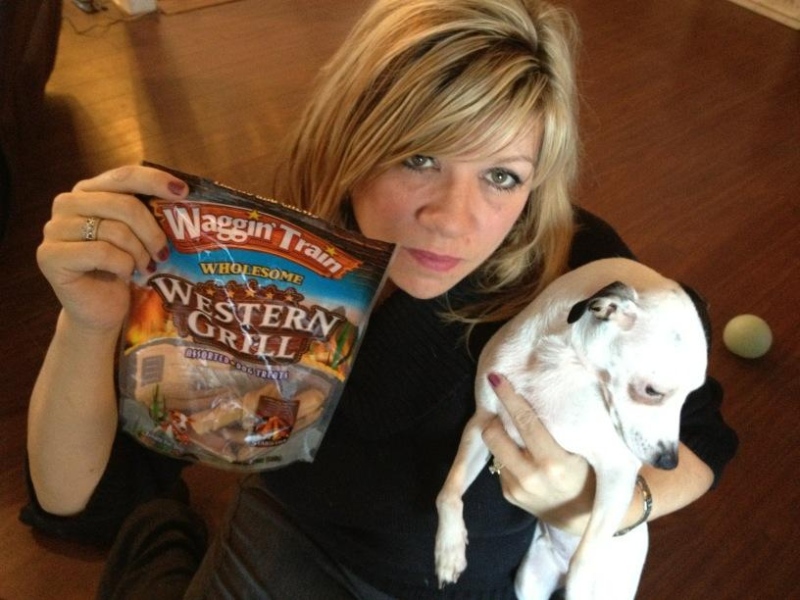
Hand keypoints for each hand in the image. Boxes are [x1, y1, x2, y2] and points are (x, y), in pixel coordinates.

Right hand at [37, 165, 187, 332]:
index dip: (154, 180)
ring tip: (145, 266)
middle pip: (124, 205)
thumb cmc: (121, 269)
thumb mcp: (136, 235)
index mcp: (89, 191)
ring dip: (139, 252)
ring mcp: (55, 229)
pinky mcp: (51, 256)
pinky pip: (102, 253)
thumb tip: (182, 196)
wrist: (99, 309)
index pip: (124, 176)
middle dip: (151, 230)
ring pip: (115, 230)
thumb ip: (147, 213)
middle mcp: (67, 204)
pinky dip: (122, 265)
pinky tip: (125, 274)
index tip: (182, 192)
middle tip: (163, 251)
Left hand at [481, 373, 594, 534]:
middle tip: (503, 409)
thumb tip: (533, 394)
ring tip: (513, 431)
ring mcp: (517, 488)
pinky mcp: (508, 495)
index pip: (525, 422)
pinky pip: (499, 464)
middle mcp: (531, 477)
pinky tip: (522, 454)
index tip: (496, 378)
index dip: (509, 397)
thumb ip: (556, 429)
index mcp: (554, 463)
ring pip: (493, 449)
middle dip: (495, 418)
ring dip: (500, 436)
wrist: (584, 516)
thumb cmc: (588, 473)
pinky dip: (507, 454)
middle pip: (494, 435)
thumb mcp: (580, 451)